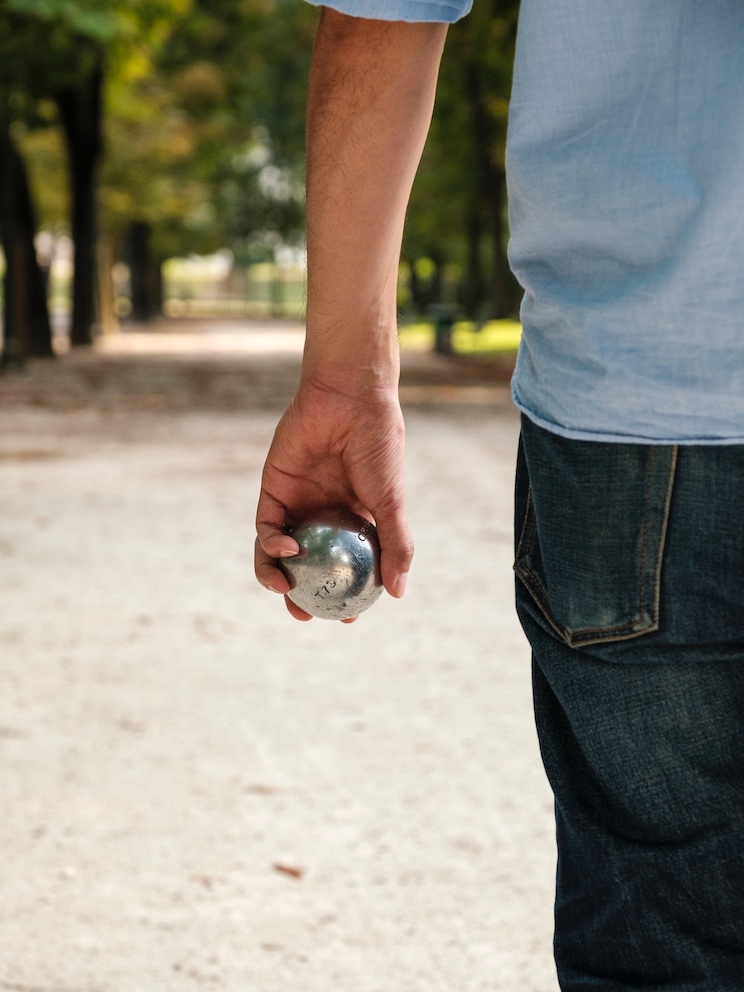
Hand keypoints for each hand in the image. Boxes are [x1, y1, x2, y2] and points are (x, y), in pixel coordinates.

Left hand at [254, 376, 413, 620]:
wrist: (349, 398)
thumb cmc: (377, 446)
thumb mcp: (390, 502)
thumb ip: (395, 545)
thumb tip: (398, 593)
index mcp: (356, 520)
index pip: (348, 567)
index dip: (346, 595)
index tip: (347, 618)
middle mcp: (325, 515)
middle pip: (310, 565)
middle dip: (303, 595)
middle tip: (306, 616)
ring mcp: (298, 503)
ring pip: (280, 551)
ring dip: (278, 577)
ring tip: (284, 593)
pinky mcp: (274, 489)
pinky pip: (266, 525)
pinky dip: (271, 542)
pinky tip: (286, 551)